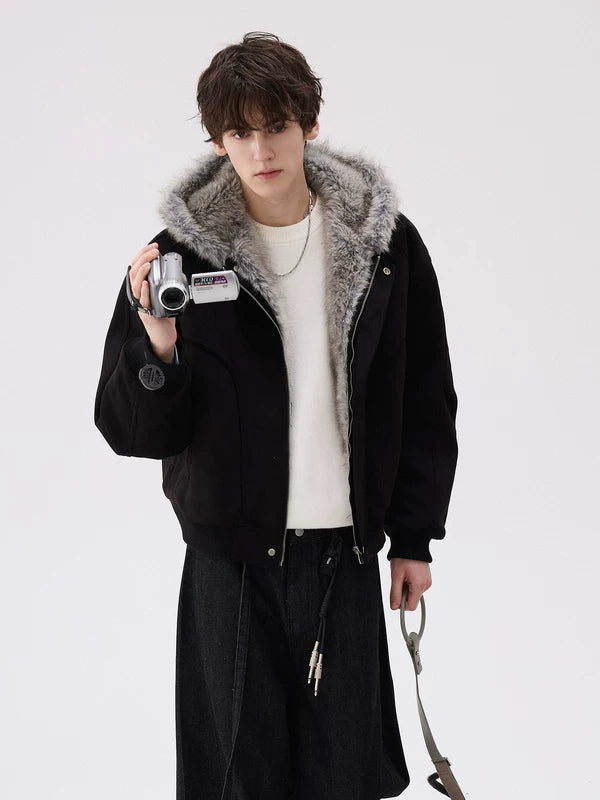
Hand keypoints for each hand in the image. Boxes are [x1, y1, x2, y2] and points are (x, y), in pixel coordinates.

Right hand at [129, 243, 176, 362]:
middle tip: (154, 252)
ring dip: (141, 272)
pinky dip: (143, 292)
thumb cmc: (164, 315)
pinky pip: (142, 301)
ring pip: (135, 284)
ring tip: (148, 263)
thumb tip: (177, 270)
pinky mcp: (146, 313)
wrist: (163, 335)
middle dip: (143, 258)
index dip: (143, 254)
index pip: (137, 266)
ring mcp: (141, 303)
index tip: (153, 247)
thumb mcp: (165, 294)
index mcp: (142, 287)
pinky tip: (145, 284)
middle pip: (134, 272)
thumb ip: (166, 283)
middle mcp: (138, 294)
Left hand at [389, 558, 431, 610]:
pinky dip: (411, 583)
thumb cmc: (403, 557)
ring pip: (415, 593)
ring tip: (404, 575)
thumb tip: (394, 606)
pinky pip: (417, 587)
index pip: (411, 606)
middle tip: (399, 580)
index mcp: (419, 585)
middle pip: (413, 599)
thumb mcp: (396, 576)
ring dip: (407, 588)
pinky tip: (408, 574)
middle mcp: (426, 585)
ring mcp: (428, 581)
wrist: (411, 544)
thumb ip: (395, 593)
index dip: (401, 604)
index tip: (396, 595)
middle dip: (404, 593)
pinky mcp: (427, 578)